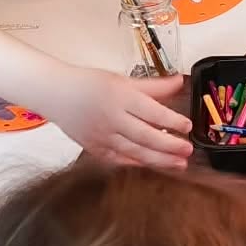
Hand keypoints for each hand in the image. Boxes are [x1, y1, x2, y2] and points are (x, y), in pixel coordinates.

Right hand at [42, 66, 192, 168]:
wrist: (56, 95)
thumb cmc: (90, 84)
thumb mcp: (123, 80)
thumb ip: (154, 86)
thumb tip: (180, 82)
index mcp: (120, 96)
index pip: (152, 112)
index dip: (172, 121)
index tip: (188, 126)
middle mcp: (112, 118)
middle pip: (146, 136)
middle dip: (170, 146)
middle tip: (188, 150)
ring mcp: (102, 136)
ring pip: (135, 151)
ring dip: (160, 159)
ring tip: (179, 164)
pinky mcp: (95, 148)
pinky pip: (120, 159)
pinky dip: (138, 163)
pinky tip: (153, 165)